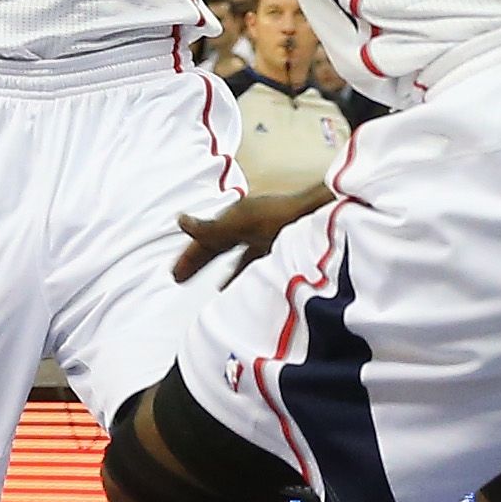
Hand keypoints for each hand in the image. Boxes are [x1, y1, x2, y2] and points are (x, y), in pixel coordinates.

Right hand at [172, 184, 333, 279]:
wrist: (326, 215)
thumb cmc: (285, 216)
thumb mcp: (243, 222)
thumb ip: (211, 227)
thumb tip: (181, 221)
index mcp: (235, 218)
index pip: (205, 239)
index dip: (189, 256)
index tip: (175, 273)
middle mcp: (248, 226)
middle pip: (217, 246)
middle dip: (199, 260)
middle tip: (179, 277)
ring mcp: (265, 236)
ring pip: (236, 255)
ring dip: (222, 269)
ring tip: (212, 286)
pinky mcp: (282, 247)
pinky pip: (257, 262)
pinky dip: (247, 273)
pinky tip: (247, 285)